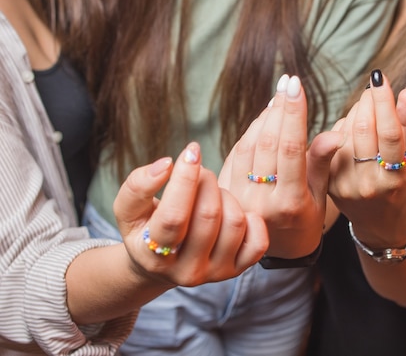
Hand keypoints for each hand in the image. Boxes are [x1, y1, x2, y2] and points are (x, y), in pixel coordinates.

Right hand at [114, 142, 268, 286]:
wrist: (160, 263)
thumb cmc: (144, 227)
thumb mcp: (128, 209)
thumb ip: (138, 186)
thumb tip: (166, 165)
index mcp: (154, 256)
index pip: (174, 217)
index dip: (184, 179)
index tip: (190, 151)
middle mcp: (186, 271)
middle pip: (208, 216)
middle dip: (206, 181)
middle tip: (198, 171)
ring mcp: (215, 273)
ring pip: (234, 223)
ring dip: (225, 196)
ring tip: (211, 193)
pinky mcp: (238, 270)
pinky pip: (258, 242)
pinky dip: (251, 220)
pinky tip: (232, 211)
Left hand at [218, 75, 343, 257]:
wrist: (277, 250)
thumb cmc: (306, 220)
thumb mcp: (321, 196)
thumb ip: (322, 163)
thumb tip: (336, 133)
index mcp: (290, 204)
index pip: (290, 149)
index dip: (293, 114)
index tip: (297, 86)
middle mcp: (260, 201)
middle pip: (267, 143)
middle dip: (279, 109)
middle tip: (289, 83)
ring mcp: (239, 197)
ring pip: (249, 144)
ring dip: (265, 117)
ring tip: (280, 96)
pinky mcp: (226, 190)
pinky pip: (237, 151)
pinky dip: (252, 130)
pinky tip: (266, 116)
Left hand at [327, 70, 405, 247]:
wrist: (377, 223)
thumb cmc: (399, 187)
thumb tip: (405, 92)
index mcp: (395, 180)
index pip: (389, 134)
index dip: (383, 102)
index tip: (379, 77)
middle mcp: (367, 185)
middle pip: (363, 130)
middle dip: (367, 102)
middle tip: (373, 89)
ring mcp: (343, 185)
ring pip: (343, 133)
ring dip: (354, 113)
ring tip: (365, 109)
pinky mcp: (326, 183)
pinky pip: (329, 143)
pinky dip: (340, 127)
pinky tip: (349, 127)